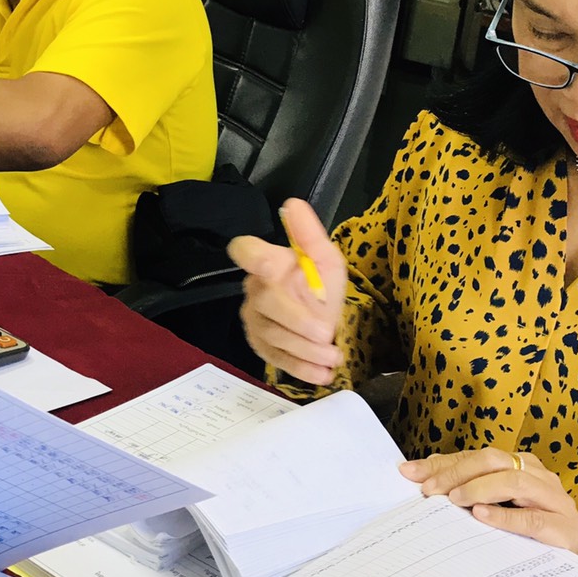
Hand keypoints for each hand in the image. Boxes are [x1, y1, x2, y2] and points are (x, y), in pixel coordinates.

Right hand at [228, 198, 346, 385]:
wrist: (329, 322)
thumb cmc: (324, 287)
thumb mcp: (327, 261)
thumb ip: (310, 235)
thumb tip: (293, 203)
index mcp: (269, 263)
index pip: (244, 251)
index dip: (252, 256)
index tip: (272, 265)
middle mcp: (255, 290)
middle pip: (266, 302)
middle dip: (298, 320)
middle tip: (326, 333)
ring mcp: (254, 321)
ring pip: (272, 335)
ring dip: (305, 349)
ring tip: (333, 356)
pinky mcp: (260, 347)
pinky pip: (275, 359)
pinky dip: (300, 367)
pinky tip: (321, 373)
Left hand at [400, 447, 577, 569]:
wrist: (577, 570)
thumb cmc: (530, 537)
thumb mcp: (497, 510)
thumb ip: (465, 490)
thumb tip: (418, 472)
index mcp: (522, 466)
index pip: (477, 457)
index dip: (444, 464)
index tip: (411, 474)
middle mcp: (539, 476)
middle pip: (494, 460)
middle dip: (457, 472)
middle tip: (430, 490)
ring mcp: (555, 500)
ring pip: (515, 480)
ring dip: (480, 487)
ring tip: (455, 499)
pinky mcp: (564, 529)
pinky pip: (531, 517)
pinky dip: (504, 515)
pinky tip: (482, 515)